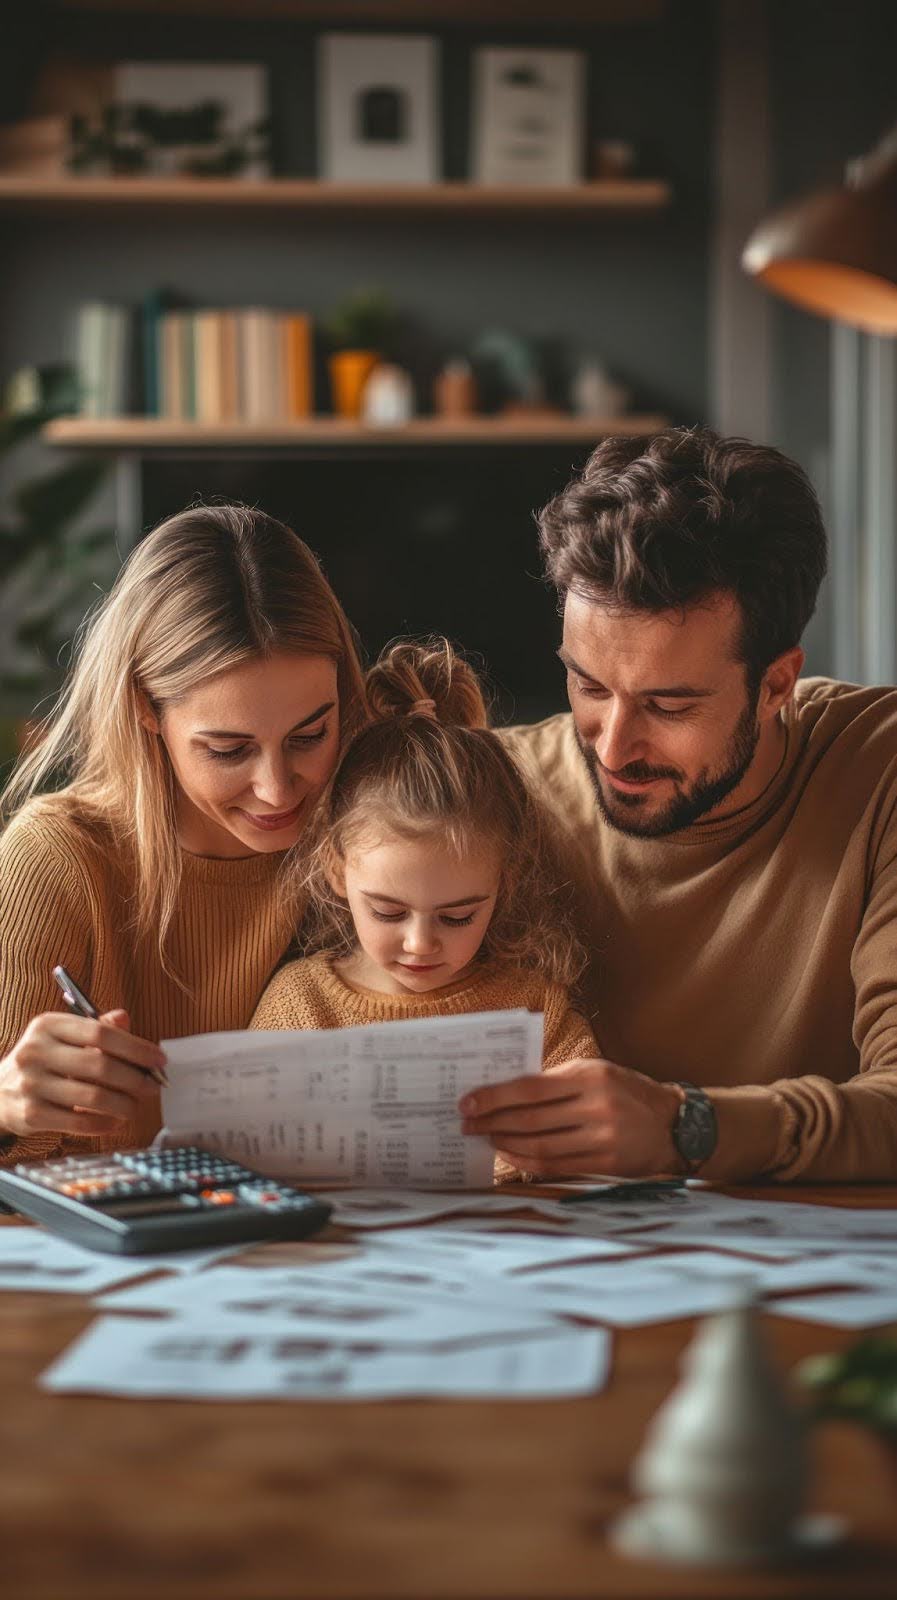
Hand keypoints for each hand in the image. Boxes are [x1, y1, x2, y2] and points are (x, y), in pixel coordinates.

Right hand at [0, 1009, 165, 1139]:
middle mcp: (36, 1052)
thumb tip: (125, 1018)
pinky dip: (105, 1124)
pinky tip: (116, 1121)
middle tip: (152, 1086)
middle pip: (100, 1065)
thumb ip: (95, 1027)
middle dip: (135, 1078)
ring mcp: (31, 1084)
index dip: (135, 1047)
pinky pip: (79, 1122)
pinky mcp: (31, 1114)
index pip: (100, 1032)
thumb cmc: (42, 1061)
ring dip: (124, 1104)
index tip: (159, 1059)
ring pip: (93, 1096)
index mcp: (48, 1025)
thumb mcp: (62, 1036)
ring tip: (136, 1106)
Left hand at [459, 1058, 683, 1179]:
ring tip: (485, 1138)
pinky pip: (555, 1165)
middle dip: (492, 1121)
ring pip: (539, 1144)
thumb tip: (507, 1090)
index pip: (530, 1087)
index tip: (468, 1102)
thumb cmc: (627, 1092)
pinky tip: (510, 1154)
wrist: (674, 1125)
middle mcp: (596, 1105)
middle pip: (530, 1118)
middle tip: (467, 1123)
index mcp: (591, 1075)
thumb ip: (558, 1081)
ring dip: (505, 1142)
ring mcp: (602, 1136)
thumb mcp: (598, 1072)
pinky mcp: (605, 1162)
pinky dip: (526, 1160)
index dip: (495, 1096)